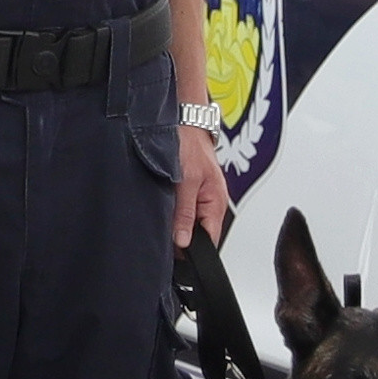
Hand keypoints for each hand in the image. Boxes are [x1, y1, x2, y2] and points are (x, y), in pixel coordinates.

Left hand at [173, 123, 230, 251]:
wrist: (185, 120)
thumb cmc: (189, 142)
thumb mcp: (186, 180)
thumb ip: (185, 212)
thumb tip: (183, 241)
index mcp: (216, 202)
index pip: (210, 240)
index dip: (193, 252)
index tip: (176, 258)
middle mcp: (210, 201)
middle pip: (198, 233)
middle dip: (181, 239)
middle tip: (162, 241)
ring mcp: (200, 196)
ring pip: (188, 221)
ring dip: (175, 224)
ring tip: (161, 223)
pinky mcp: (189, 189)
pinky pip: (182, 209)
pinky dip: (172, 212)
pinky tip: (161, 209)